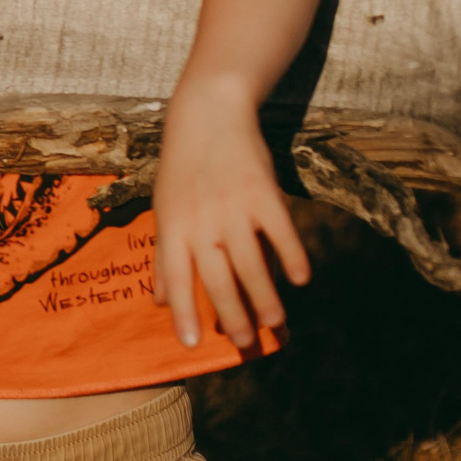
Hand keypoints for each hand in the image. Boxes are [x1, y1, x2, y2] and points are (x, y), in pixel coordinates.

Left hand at [152, 92, 310, 348]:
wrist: (208, 115)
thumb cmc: (183, 168)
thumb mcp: (165, 208)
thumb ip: (165, 256)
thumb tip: (160, 302)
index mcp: (173, 224)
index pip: (175, 276)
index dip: (183, 311)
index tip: (190, 344)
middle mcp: (201, 219)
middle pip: (218, 277)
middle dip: (231, 315)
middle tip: (243, 343)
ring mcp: (233, 206)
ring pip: (252, 262)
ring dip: (265, 296)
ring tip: (274, 322)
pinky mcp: (263, 193)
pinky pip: (281, 232)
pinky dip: (292, 257)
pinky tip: (300, 279)